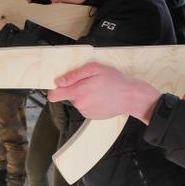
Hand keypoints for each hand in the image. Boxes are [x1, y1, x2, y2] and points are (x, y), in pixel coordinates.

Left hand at [48, 63, 162, 123]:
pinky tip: (101, 97)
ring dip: (84, 95)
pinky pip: (85, 107)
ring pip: (77, 101)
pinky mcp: (92, 116)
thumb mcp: (95, 69)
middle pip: (68, 96)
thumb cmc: (115, 81)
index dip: (54, 89)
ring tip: (98, 90)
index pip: (54, 95)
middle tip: (89, 82)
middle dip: (75, 88)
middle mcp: (80, 104)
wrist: (131, 97)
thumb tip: (59, 80)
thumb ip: (74, 75)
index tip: (58, 85)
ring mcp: (86, 112)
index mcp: (79, 92)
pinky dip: (90, 102)